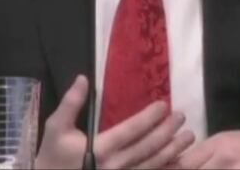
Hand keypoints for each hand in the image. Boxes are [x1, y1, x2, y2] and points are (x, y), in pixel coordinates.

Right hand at [35, 75, 195, 168]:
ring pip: (152, 165)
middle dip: (166, 132)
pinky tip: (177, 161)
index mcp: (99, 149)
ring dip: (172, 151)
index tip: (164, 105)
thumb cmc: (51, 157)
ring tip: (188, 137)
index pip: (131, 131)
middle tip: (181, 117)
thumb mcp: (55, 128)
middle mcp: (114, 166)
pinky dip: (164, 169)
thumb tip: (83, 78)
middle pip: (147, 147)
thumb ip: (70, 103)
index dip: (149, 118)